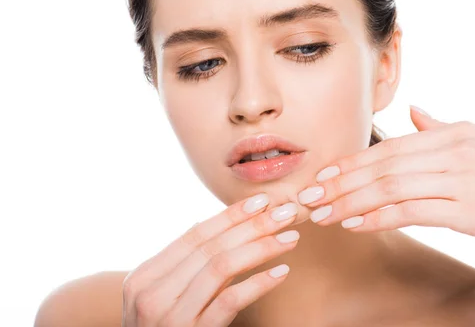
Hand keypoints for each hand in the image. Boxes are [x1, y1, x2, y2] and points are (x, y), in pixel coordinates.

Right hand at [122, 195, 298, 326]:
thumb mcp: (160, 296)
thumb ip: (180, 265)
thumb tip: (204, 222)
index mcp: (144, 277)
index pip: (195, 236)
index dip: (230, 215)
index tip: (261, 201)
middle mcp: (152, 294)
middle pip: (211, 247)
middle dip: (252, 226)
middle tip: (284, 213)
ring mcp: (170, 316)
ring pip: (221, 267)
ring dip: (260, 248)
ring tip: (290, 239)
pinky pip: (229, 301)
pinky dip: (258, 284)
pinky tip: (280, 273)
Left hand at [297, 105, 474, 258]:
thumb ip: (442, 129)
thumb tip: (415, 113)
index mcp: (454, 131)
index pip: (389, 146)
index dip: (351, 162)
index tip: (321, 177)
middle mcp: (454, 148)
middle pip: (383, 164)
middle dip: (340, 183)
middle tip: (308, 198)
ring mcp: (462, 177)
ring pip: (390, 186)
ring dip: (350, 202)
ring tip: (322, 215)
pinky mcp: (471, 209)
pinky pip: (411, 211)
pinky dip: (378, 217)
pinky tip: (355, 224)